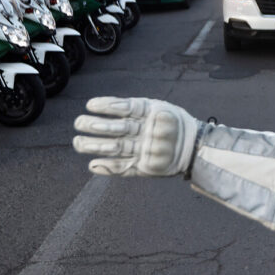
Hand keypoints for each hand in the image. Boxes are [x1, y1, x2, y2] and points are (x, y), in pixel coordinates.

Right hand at [73, 97, 198, 176]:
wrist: (197, 146)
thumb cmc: (180, 123)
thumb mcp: (166, 111)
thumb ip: (150, 113)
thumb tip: (131, 112)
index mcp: (143, 115)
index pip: (122, 109)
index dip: (107, 106)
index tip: (90, 105)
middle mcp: (139, 132)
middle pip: (115, 130)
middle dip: (95, 126)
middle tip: (78, 124)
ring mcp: (140, 149)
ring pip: (116, 148)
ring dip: (96, 145)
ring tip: (78, 142)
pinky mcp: (143, 167)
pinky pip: (124, 168)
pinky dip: (109, 168)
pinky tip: (93, 166)